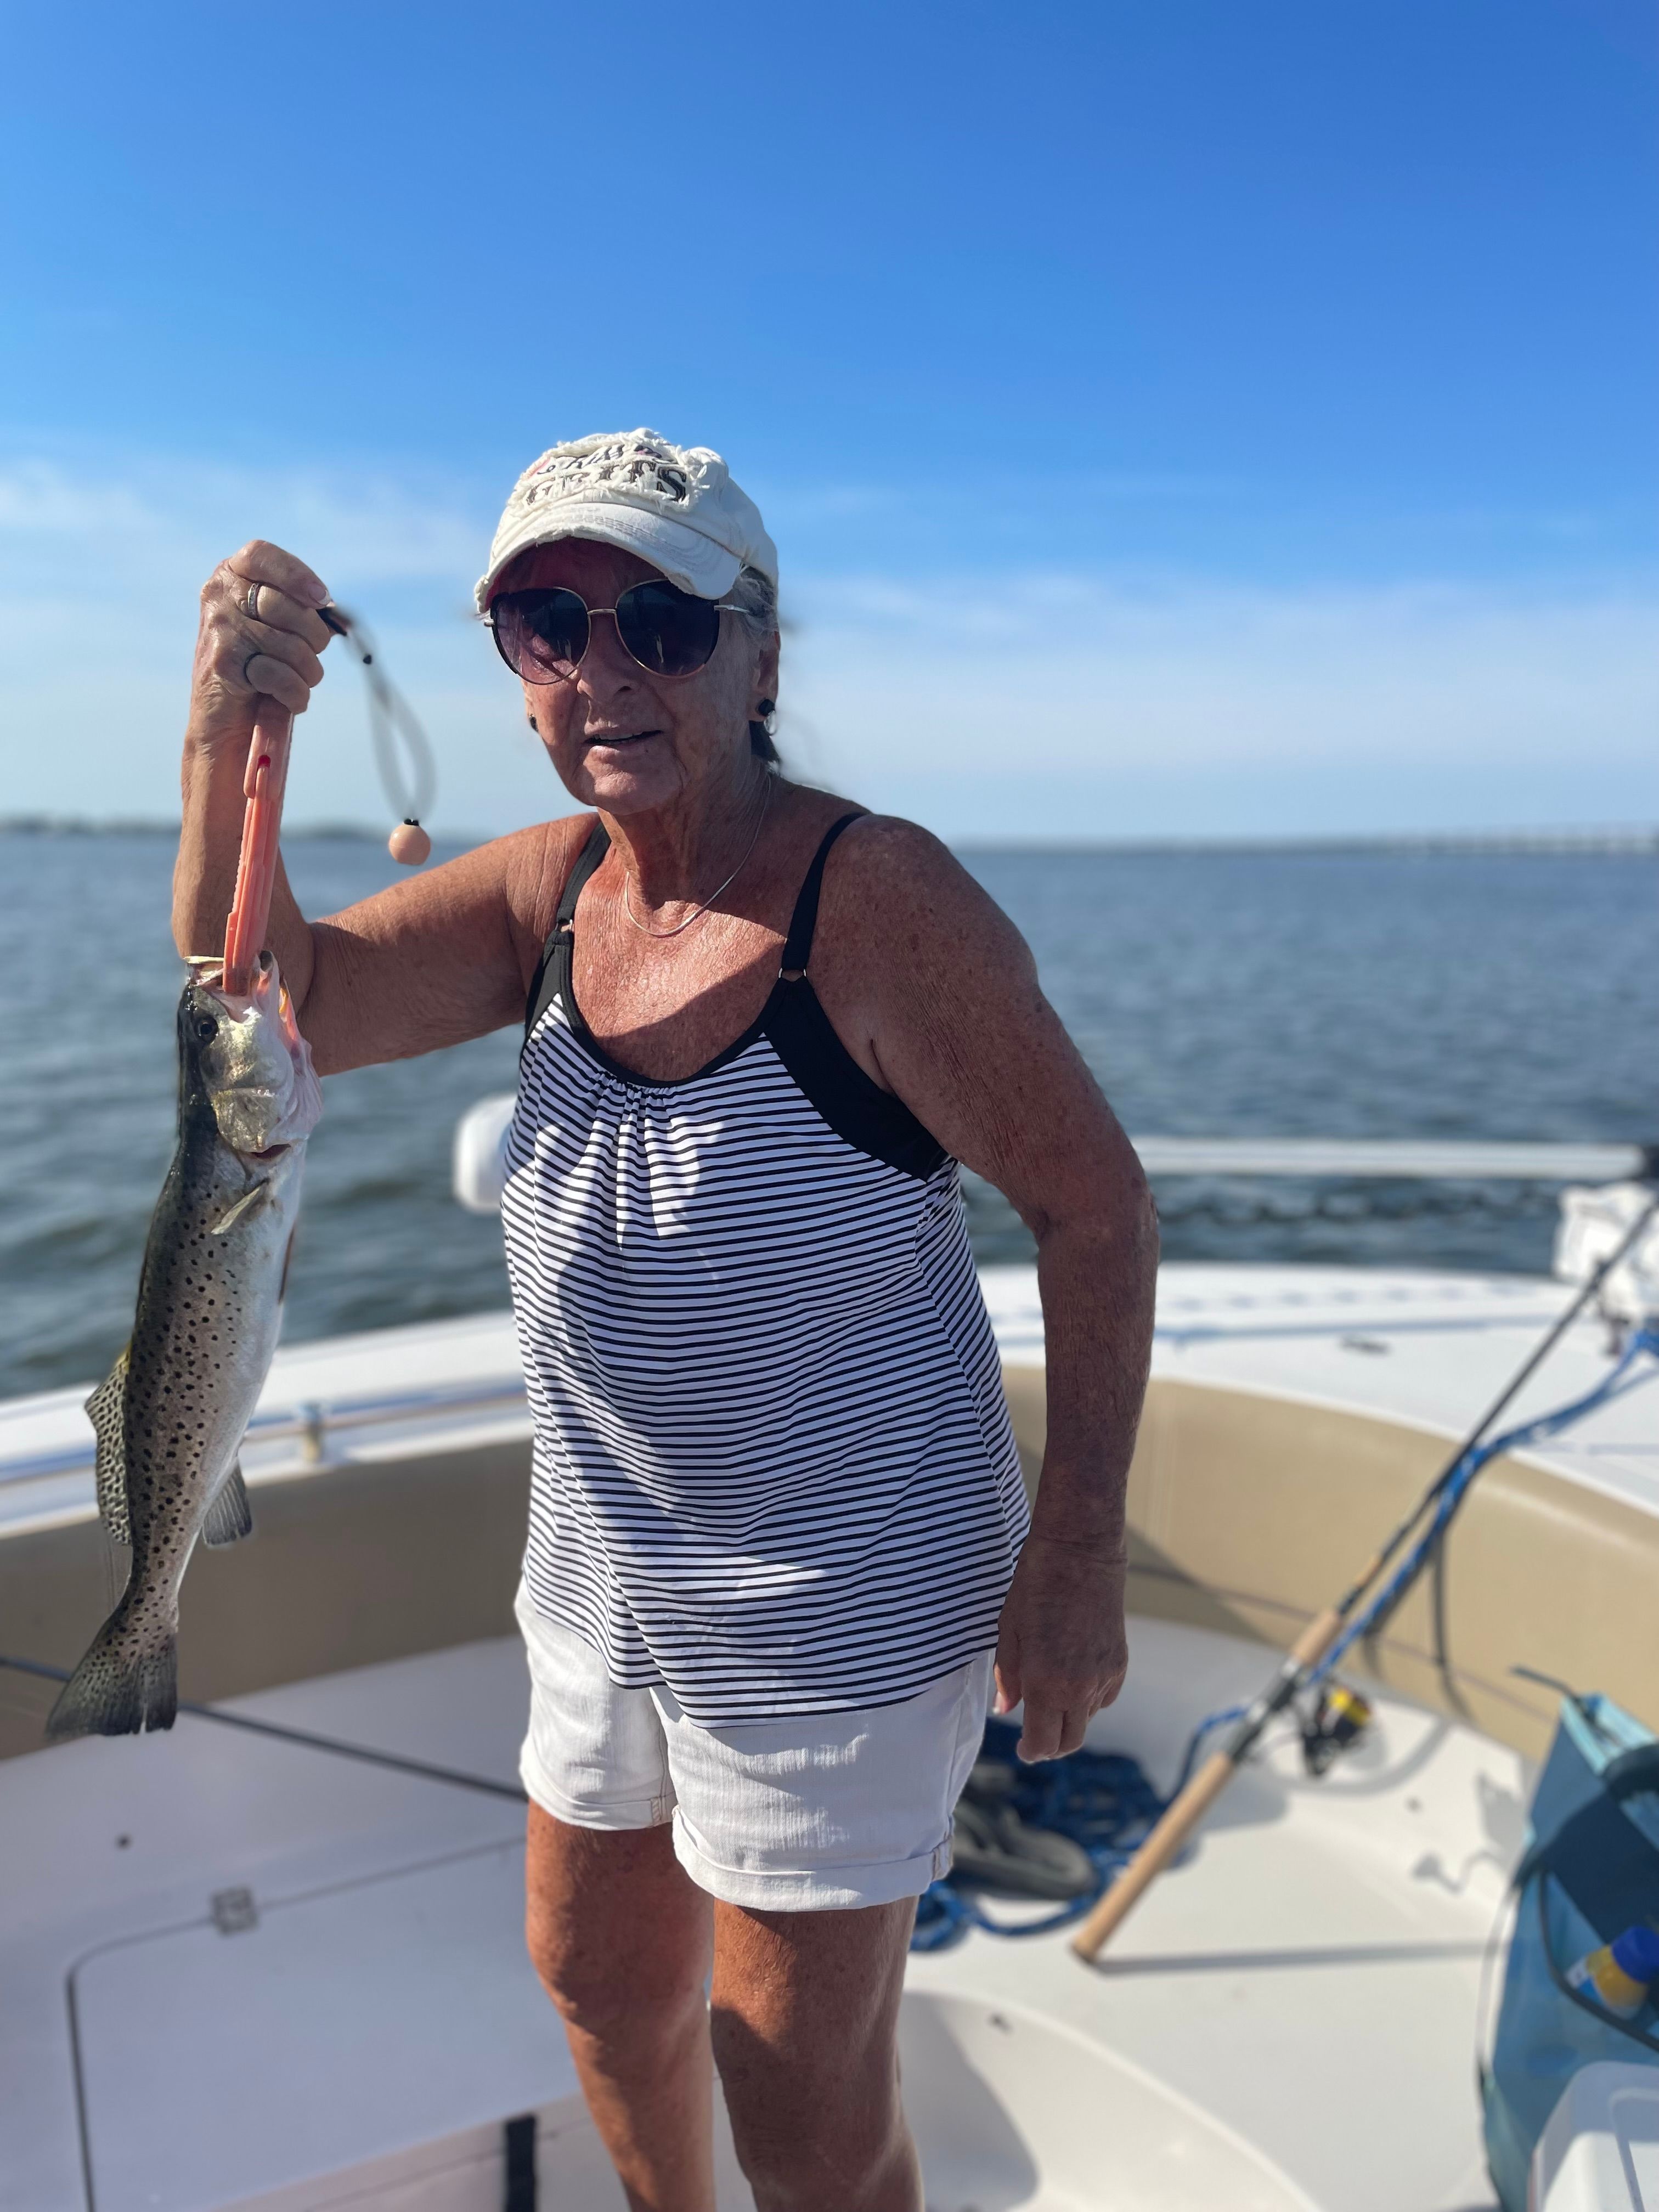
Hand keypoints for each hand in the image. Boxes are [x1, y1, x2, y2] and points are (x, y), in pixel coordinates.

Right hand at [188, 540, 333, 754]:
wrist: (224, 719)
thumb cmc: (260, 667)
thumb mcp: (278, 628)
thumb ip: (301, 610)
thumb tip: (337, 615)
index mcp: (230, 576)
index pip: (260, 554)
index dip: (296, 575)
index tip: (321, 600)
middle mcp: (218, 596)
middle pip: (287, 606)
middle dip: (314, 638)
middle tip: (311, 654)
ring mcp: (218, 628)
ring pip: (290, 644)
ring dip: (308, 672)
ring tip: (299, 680)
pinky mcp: (223, 664)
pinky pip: (279, 674)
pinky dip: (295, 693)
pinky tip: (289, 699)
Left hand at [993, 1533, 1127, 1761]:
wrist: (1081, 1553)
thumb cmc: (1035, 1587)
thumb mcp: (1008, 1631)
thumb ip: (1007, 1677)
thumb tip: (1006, 1710)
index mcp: (1046, 1683)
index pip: (1043, 1743)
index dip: (1031, 1751)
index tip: (1022, 1748)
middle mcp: (1080, 1688)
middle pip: (1069, 1742)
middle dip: (1050, 1745)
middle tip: (1034, 1735)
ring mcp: (1104, 1676)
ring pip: (1086, 1718)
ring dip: (1067, 1716)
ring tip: (1050, 1689)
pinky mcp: (1120, 1663)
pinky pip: (1103, 1697)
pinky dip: (1088, 1697)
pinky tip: (1073, 1673)